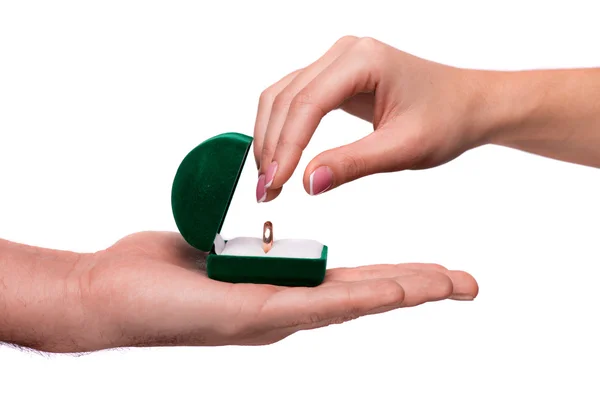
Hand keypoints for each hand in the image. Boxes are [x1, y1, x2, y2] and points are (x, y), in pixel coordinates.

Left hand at [69, 231, 477, 351]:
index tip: (432, 270)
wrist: (111, 295)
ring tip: (448, 285)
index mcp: (282, 292)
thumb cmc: (163, 272)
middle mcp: (287, 309)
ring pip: (352, 303)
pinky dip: (360, 297)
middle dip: (417, 289)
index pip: (351, 282)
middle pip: (364, 295)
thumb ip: (252, 244)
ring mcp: (276, 316)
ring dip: (402, 293)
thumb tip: (267, 232)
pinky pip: (316, 304)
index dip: (395, 276)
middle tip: (466, 283)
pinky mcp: (255, 315)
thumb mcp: (220, 247)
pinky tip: (393, 292)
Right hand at [254, 35, 488, 200]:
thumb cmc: (446, 119)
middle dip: (272, 146)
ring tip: (269, 179)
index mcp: (364, 60)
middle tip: (266, 190)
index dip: (287, 146)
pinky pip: (294, 98)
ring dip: (270, 138)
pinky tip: (279, 157)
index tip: (275, 183)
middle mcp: (344, 52)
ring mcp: (337, 62)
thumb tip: (308, 183)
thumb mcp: (403, 148)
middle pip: (287, 98)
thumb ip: (353, 164)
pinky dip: (282, 129)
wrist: (467, 105)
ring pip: (283, 97)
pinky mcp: (334, 77)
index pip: (308, 103)